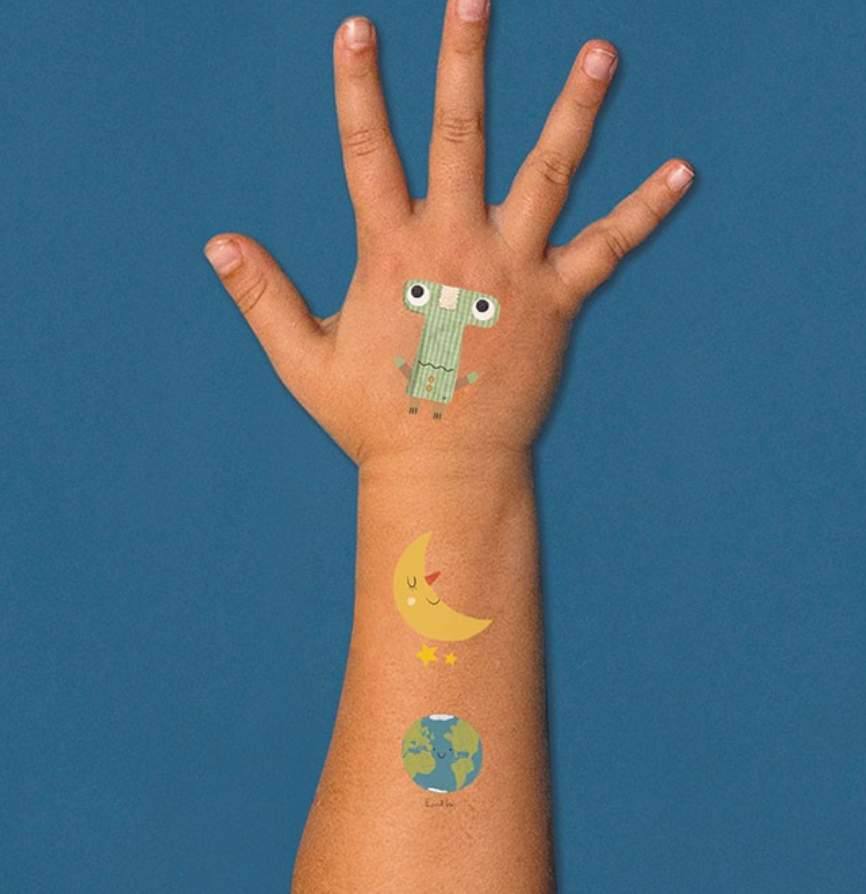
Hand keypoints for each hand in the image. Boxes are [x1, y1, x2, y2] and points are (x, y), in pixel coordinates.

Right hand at [204, 0, 693, 464]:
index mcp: (392, 255)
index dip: (357, 88)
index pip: (367, 153)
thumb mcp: (303, 360)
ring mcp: (513, 272)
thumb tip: (215, 243)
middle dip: (463, 63)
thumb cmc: (374, 418)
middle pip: (460, 138)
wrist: (446, 470)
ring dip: (575, 110)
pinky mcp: (557, 303)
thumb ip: (262, 297)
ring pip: (549, 175)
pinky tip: (683, 171)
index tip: (357, 28)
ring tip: (602, 52)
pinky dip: (646, 209)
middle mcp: (456, 249)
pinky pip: (610, 247)